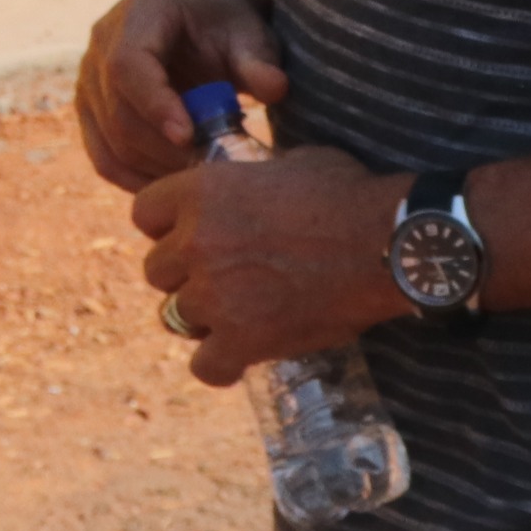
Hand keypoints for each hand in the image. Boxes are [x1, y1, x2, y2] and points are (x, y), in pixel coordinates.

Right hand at [76, 0, 286, 192]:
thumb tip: (275, 88)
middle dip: (163, 148)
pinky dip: (140, 180)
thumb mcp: (250, 38)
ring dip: (155, 168)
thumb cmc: (229, 33)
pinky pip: (106, 160)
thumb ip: (259, 61)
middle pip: (117, 110)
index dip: (153, 104)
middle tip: (210, 168)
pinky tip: (178, 185)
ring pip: (111, 142)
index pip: (127, 63)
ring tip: (201, 174)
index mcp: (139, 12)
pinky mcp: (91, 116)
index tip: (188, 137)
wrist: (205, 36)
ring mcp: (89, 82)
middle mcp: (101, 44)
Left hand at [132, 147, 404, 386]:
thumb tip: (249, 182)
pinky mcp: (242, 340)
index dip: (166, 226)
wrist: (385, 242)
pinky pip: (206, 366)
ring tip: (240, 314)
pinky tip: (242, 355)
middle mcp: (196, 242)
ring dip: (204, 317)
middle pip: (156, 270)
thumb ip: (249, 179)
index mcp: (200, 191)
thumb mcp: (286, 164)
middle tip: (224, 277)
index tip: (190, 233)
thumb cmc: (346, 194)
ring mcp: (215, 295)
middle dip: (185, 274)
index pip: (144, 214)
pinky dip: (222, 364)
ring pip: (177, 317)